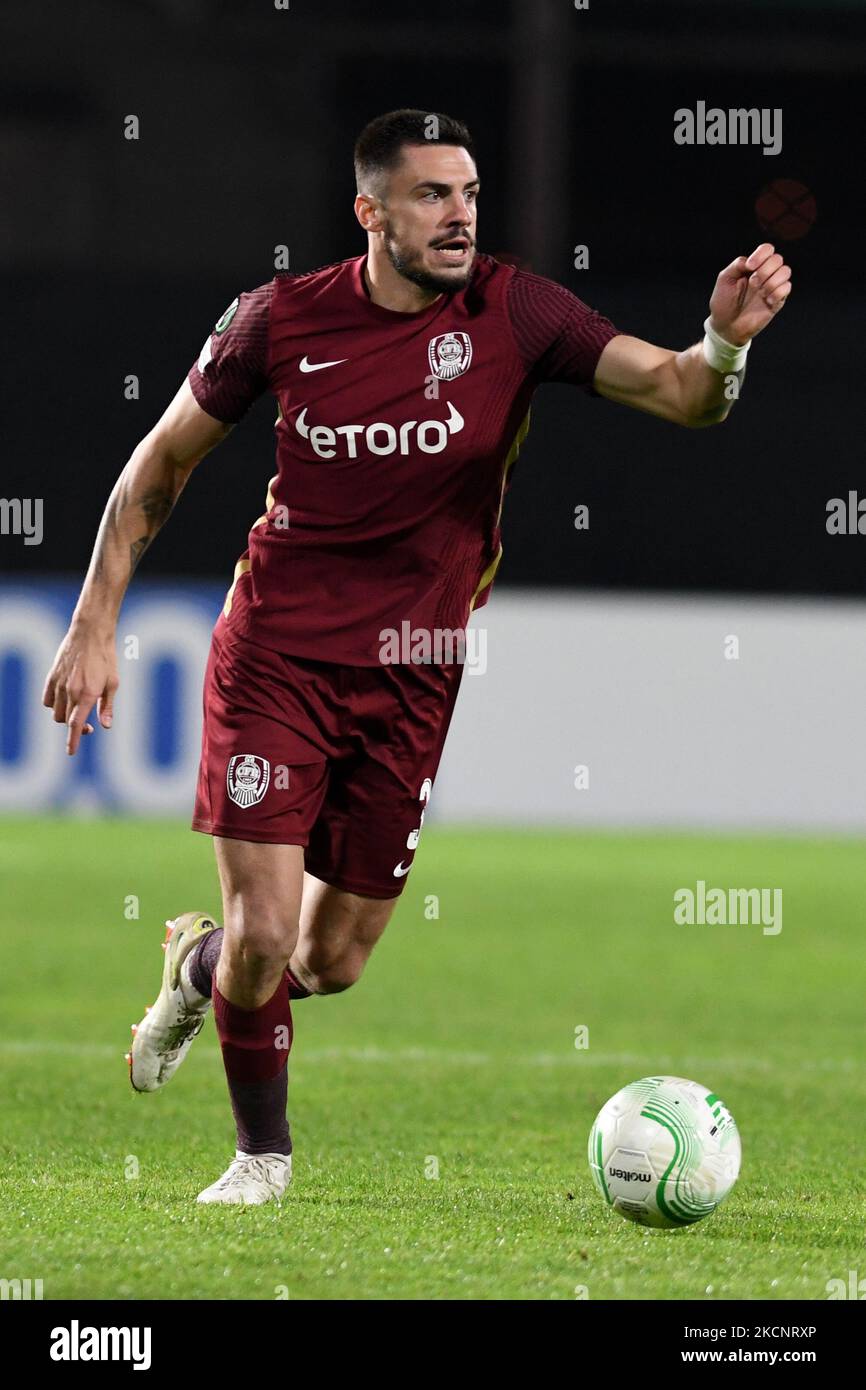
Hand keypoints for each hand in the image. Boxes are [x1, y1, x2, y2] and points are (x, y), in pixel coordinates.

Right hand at [42, 621, 118, 755]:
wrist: (90, 633)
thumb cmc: (106, 657)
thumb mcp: (113, 683)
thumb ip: (107, 706)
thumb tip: (105, 726)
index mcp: (87, 694)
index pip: (76, 724)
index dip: (73, 740)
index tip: (71, 752)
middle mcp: (70, 691)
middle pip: (65, 721)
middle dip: (74, 728)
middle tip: (88, 727)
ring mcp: (58, 683)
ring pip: (56, 712)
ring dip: (65, 718)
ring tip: (78, 712)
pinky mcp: (51, 677)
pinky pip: (47, 700)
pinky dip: (53, 705)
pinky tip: (65, 702)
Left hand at [708, 242, 791, 346]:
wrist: (726, 326)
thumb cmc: (723, 303)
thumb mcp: (725, 279)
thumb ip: (737, 265)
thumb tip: (750, 259)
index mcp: (753, 266)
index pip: (767, 249)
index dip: (761, 254)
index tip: (749, 267)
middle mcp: (765, 274)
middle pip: (778, 259)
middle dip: (765, 269)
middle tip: (752, 283)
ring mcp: (772, 287)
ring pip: (786, 271)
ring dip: (772, 281)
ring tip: (760, 292)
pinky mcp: (778, 301)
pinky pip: (787, 288)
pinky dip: (777, 292)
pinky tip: (766, 301)